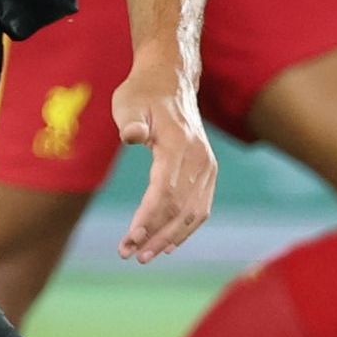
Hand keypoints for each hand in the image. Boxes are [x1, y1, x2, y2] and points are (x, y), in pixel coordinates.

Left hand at [110, 52, 215, 260]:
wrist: (170, 81)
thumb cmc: (142, 93)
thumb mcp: (128, 101)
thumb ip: (130, 121)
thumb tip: (132, 137)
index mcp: (179, 144)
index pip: (165, 191)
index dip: (149, 218)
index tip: (130, 239)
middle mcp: (199, 159)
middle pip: (179, 208)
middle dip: (154, 235)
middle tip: (130, 255)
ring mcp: (207, 166)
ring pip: (193, 213)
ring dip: (169, 238)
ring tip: (144, 256)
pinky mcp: (208, 171)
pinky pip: (201, 208)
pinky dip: (186, 229)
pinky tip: (168, 244)